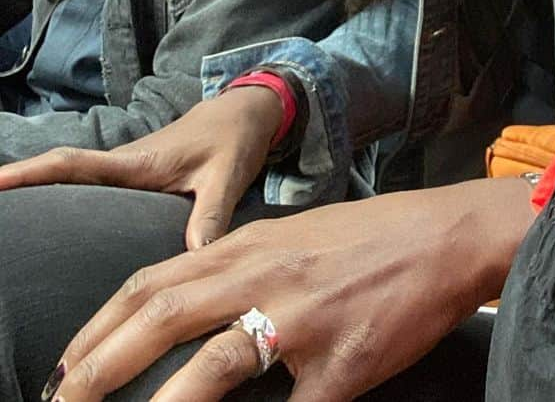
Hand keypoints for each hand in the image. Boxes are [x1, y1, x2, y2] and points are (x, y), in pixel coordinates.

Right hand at [0, 88, 281, 249]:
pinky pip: (89, 186)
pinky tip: (51, 224)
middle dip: (21, 187)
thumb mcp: (227, 176)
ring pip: (72, 181)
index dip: (31, 174)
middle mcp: (123, 164)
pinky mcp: (135, 177)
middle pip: (60, 175)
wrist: (246, 114)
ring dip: (38, 192)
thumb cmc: (233, 140)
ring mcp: (126, 170)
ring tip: (7, 228)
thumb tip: (195, 257)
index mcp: (138, 162)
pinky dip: (63, 196)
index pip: (73, 166)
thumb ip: (212, 214)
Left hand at [40, 177, 532, 401]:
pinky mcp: (342, 364)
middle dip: (97, 366)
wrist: (445, 235)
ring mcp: (304, 319)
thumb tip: (184, 302)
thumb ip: (238, 265)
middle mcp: (266, 274)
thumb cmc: (369, 237)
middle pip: (161, 316)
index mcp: (250, 246)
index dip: (98, 326)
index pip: (152, 282)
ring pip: (213, 366)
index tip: (63, 365)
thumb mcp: (292, 236)